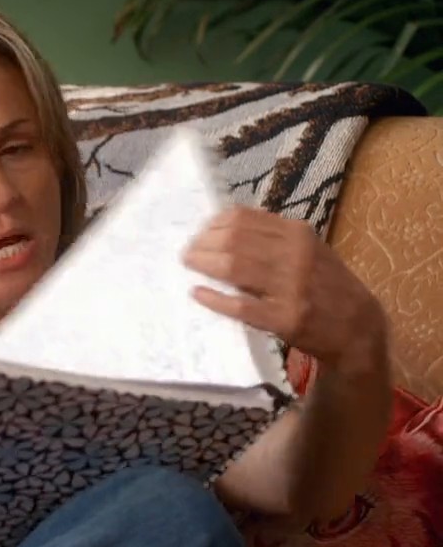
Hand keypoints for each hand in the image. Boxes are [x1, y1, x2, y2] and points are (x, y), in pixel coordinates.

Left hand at [183, 206, 385, 372]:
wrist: (358, 328)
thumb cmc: (326, 285)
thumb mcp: (308, 250)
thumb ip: (273, 237)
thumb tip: (223, 227)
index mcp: (298, 234)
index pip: (244, 219)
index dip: (213, 224)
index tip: (200, 233)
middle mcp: (296, 255)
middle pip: (234, 240)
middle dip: (203, 244)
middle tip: (187, 253)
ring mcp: (291, 287)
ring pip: (234, 267)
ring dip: (204, 264)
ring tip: (189, 266)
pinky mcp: (285, 318)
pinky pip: (241, 305)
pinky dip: (215, 299)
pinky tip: (198, 294)